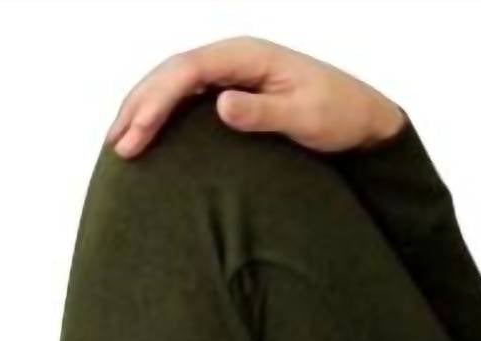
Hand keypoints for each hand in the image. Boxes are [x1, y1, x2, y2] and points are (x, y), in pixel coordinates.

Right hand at [103, 35, 405, 160]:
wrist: (364, 119)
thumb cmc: (340, 115)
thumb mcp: (305, 116)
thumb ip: (262, 112)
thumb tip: (219, 105)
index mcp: (245, 56)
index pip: (187, 71)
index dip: (158, 101)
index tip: (138, 131)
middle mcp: (233, 58)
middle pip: (171, 75)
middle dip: (140, 107)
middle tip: (116, 145)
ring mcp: (232, 74)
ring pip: (175, 86)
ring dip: (145, 111)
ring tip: (119, 143)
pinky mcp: (235, 92)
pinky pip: (189, 99)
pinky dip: (165, 116)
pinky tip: (149, 135)